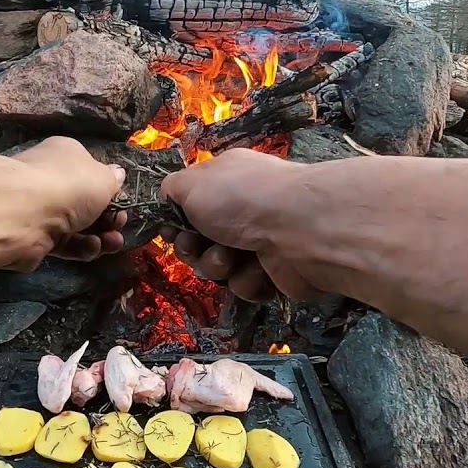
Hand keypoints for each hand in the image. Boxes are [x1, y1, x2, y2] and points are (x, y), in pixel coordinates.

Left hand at [6, 137, 126, 270]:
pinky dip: (82, 248)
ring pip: (78, 226)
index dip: (109, 189)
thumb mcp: (103, 178)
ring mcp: (41, 210)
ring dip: (101, 236)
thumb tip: (116, 174)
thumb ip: (112, 179)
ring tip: (113, 242)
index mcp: (65, 157)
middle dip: (108, 217)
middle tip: (120, 224)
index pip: (90, 173)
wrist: (24, 214)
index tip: (123, 202)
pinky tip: (92, 248)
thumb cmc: (69, 186)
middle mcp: (51, 181)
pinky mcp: (36, 238)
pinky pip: (66, 244)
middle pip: (86, 203)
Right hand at [160, 148, 322, 301]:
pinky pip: (244, 286)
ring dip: (219, 265)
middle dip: (194, 249)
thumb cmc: (241, 199)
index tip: (173, 232)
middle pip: (200, 242)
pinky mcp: (276, 272)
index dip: (177, 224)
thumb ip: (170, 189)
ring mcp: (261, 242)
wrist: (299, 228)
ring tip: (235, 256)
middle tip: (200, 244)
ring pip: (219, 268)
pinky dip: (247, 280)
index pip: (190, 207)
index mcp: (225, 181)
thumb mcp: (191, 182)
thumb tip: (168, 197)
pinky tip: (260, 267)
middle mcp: (243, 209)